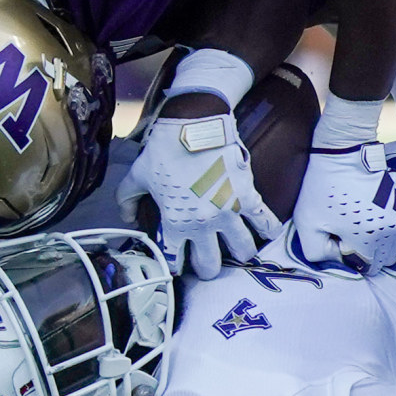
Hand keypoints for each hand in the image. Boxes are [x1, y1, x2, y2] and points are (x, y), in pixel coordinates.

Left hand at [116, 114, 280, 278]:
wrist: (195, 125)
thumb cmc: (165, 150)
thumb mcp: (138, 175)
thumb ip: (127, 199)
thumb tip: (127, 218)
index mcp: (175, 223)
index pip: (175, 260)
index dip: (176, 265)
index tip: (179, 264)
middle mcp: (203, 225)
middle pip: (210, 265)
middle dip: (208, 270)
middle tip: (209, 265)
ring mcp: (228, 213)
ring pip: (241, 250)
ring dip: (239, 254)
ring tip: (239, 252)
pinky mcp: (248, 197)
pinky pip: (265, 222)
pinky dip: (268, 230)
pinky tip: (268, 234)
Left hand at [291, 142, 395, 271]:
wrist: (343, 151)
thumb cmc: (323, 188)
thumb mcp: (307, 224)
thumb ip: (318, 253)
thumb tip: (339, 257)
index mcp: (371, 240)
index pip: (365, 267)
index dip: (347, 255)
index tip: (334, 235)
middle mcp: (392, 231)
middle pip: (382, 259)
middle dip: (364, 251)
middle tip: (344, 228)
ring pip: (391, 245)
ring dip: (375, 240)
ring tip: (354, 218)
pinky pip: (395, 229)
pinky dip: (382, 227)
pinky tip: (364, 210)